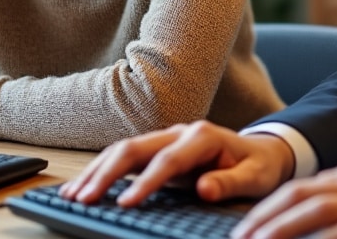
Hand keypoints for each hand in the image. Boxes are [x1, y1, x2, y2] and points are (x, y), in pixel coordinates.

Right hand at [60, 120, 294, 206]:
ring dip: (96, 172)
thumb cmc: (260, 166)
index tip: (125, 203)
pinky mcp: (157, 149)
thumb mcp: (256, 177)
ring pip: (122, 150)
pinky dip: (101, 171)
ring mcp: (166, 138)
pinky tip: (83, 186)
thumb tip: (204, 188)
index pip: (167, 161)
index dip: (145, 183)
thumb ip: (230, 182)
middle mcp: (179, 132)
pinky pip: (124, 158)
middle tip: (83, 199)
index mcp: (203, 137)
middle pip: (134, 149)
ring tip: (72, 195)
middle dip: (105, 174)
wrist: (264, 151)